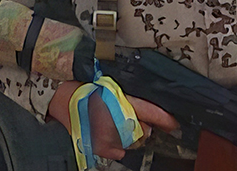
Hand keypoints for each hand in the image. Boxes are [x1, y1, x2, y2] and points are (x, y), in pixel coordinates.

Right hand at [48, 80, 178, 160]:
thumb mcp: (111, 86)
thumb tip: (148, 117)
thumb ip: (130, 100)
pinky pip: (119, 151)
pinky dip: (117, 146)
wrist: (62, 96)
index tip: (174, 124)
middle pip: (142, 131)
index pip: (148, 110)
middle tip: (126, 117)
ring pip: (132, 142)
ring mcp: (108, 135)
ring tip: (113, 123)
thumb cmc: (87, 87)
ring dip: (128, 136)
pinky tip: (106, 133)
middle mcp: (115, 118)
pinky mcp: (100, 146)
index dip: (164, 118)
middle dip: (142, 126)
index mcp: (120, 99)